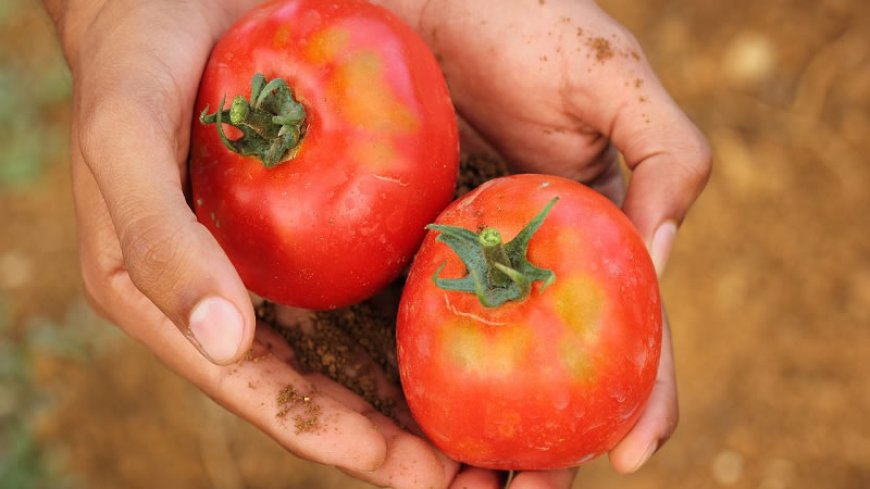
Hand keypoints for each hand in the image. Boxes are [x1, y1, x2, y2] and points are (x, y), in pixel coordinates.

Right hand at [44, 0, 457, 486]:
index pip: (267, 393)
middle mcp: (232, 299)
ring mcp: (275, 267)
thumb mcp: (123, 141)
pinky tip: (473, 335)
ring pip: (353, 352)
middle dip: (393, 442)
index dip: (338, 439)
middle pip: (321, 391)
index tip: (414, 473)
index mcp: (176, 303)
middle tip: (475, 478)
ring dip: (417, 399)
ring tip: (489, 437)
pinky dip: (416, 323)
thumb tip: (225, 343)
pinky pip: (369, 288)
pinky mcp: (309, 230)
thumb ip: (158, 241)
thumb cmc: (134, 64)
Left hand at [409, 0, 711, 485]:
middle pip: (552, 370)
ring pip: (483, 368)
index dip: (640, 396)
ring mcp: (465, 265)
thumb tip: (661, 256)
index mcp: (591, 236)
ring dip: (482, 435)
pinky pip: (410, 329)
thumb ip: (671, 155)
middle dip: (550, 442)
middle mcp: (529, 263)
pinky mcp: (400, 256)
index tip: (629, 453)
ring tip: (466, 488)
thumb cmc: (520, 21)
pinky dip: (416, 383)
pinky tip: (404, 429)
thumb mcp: (613, 79)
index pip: (629, 332)